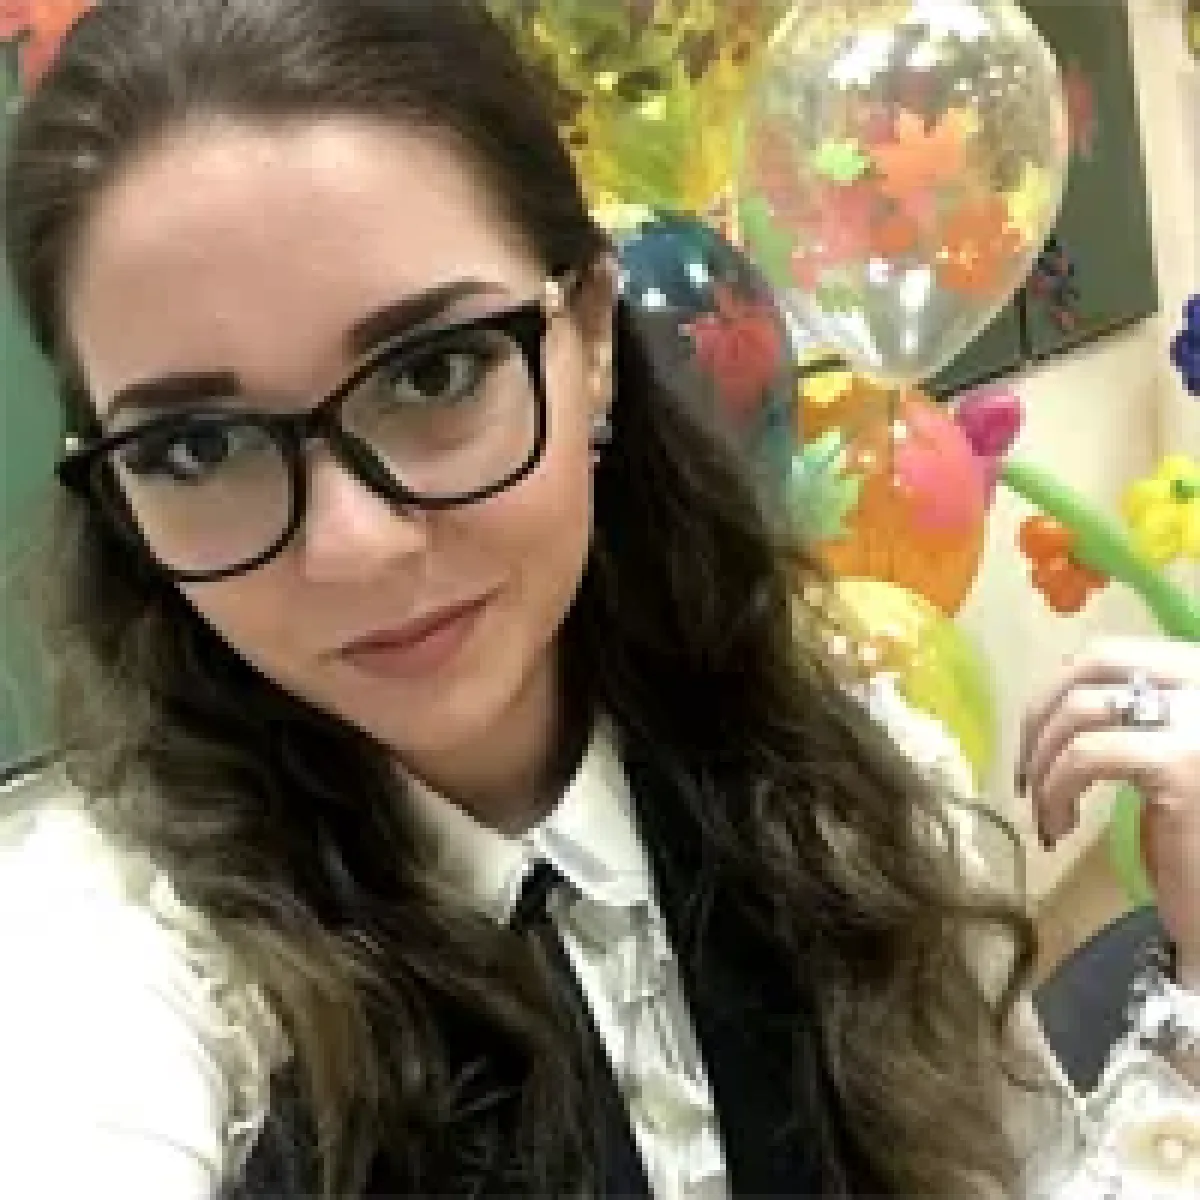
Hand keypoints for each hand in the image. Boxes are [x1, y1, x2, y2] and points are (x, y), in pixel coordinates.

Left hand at [1018, 637, 1199, 988]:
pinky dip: (1054, 789)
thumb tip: (1058, 705)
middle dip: (1041, 716)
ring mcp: (1198, 721)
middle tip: (1025, 773)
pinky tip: (1059, 828)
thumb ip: (1130, 721)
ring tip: (1045, 813)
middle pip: (1093, 664)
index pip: (1110, 654)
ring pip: (1080, 710)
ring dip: (1042, 763)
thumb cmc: (1198, 842)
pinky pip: (1085, 756)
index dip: (1058, 692)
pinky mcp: (1181, 764)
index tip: (1037, 741)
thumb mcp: (1165, 762)